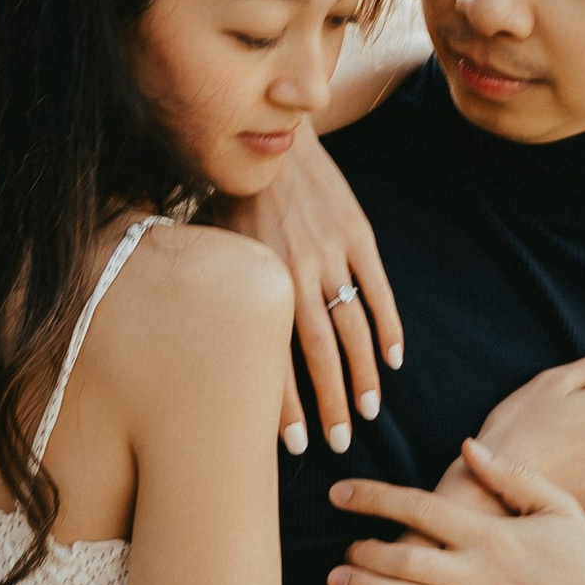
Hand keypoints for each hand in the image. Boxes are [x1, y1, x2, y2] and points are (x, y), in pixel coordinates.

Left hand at [223, 120, 402, 453]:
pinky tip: (394, 360)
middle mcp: (295, 271)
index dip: (285, 406)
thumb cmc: (231, 197)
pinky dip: (389, 327)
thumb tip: (191, 349)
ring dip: (363, 374)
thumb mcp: (209, 245)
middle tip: (339, 444)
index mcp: (256, 279)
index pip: (272, 356)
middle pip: (318, 352)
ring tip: (369, 413)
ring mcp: (331, 254)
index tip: (297, 445)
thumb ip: (213, 295)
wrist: (272, 139)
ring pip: (352, 327)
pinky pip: (378, 290)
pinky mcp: (358, 236)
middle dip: (331, 403)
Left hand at [329, 442, 584, 584]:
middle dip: (365, 551)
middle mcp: (482, 575)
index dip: (374, 498)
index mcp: (494, 535)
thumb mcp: (559, 507)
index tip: (339, 493)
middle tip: (341, 549)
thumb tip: (467, 447)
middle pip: (406, 558)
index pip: (422, 508)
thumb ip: (511, 477)